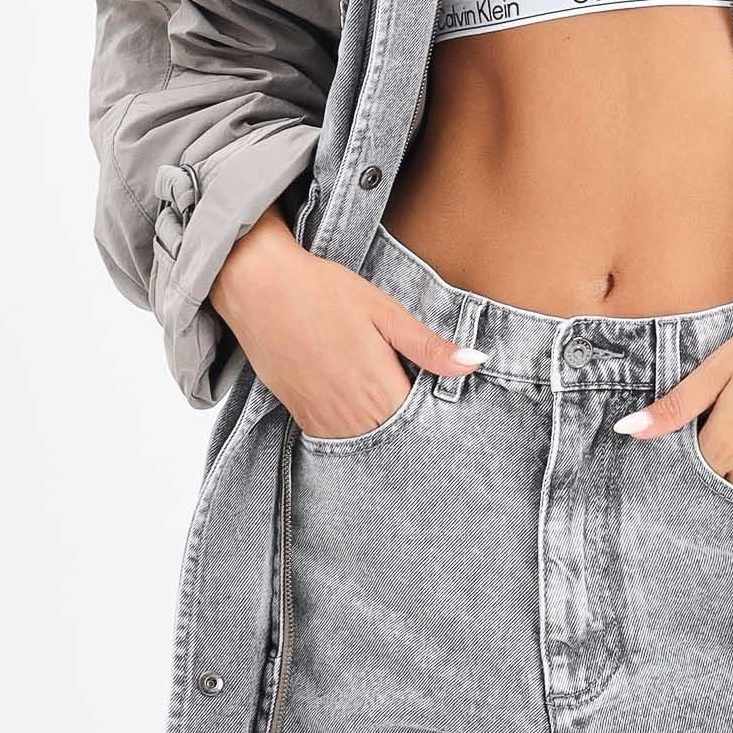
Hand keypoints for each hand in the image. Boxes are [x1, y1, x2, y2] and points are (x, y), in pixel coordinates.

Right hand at [211, 204, 486, 439]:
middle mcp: (351, 413)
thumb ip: (428, 346)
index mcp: (378, 387)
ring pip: (366, 445)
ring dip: (384, 434)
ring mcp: (321, 418)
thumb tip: (474, 364)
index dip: (439, 420)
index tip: (453, 414)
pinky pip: (336, 440)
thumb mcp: (384, 311)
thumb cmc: (324, 290)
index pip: (422, 425)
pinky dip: (355, 432)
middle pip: (396, 440)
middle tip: (429, 415)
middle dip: (414, 431)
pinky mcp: (299, 414)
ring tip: (397, 412)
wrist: (258, 287)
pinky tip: (363, 411)